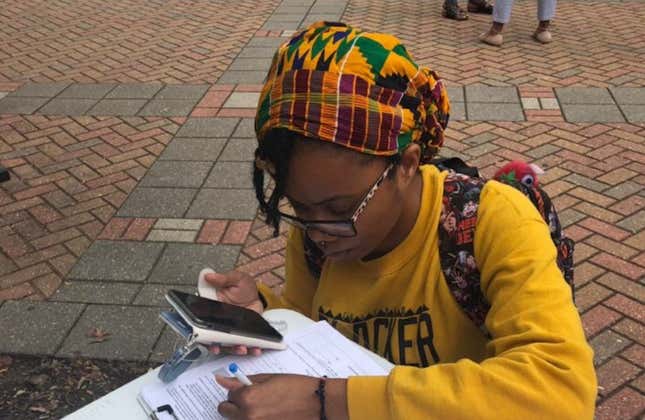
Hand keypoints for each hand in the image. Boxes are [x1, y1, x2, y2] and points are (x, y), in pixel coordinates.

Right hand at [205, 271, 263, 356]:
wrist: (256, 296)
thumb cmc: (243, 288)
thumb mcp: (236, 279)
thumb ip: (224, 278)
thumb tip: (209, 276)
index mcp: (212, 308)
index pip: (200, 321)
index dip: (199, 332)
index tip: (203, 336)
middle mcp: (218, 322)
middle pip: (211, 338)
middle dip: (215, 345)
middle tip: (220, 347)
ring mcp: (229, 330)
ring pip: (227, 345)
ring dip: (233, 349)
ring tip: (242, 349)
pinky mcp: (240, 335)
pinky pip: (242, 344)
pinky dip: (248, 349)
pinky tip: (254, 349)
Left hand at [216, 374, 348, 419]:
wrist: (318, 404)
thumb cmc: (297, 388)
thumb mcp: (269, 378)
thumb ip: (243, 381)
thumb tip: (222, 379)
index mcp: (248, 398)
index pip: (228, 394)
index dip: (238, 389)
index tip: (247, 388)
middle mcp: (248, 416)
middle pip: (225, 410)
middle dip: (236, 403)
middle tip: (252, 399)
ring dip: (244, 414)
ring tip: (264, 408)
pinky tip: (271, 415)